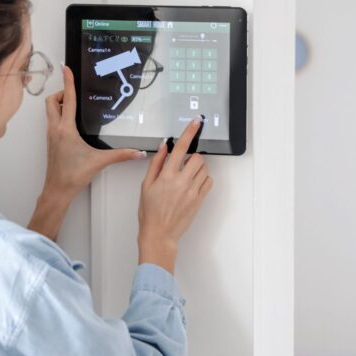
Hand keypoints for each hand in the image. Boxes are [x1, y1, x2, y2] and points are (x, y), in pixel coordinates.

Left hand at [29, 64, 144, 240]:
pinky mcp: (51, 141)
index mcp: (66, 130)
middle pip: (51, 101)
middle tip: (74, 93)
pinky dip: (59, 115)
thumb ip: (121, 155)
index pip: (67, 100)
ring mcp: (51, 135)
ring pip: (50, 111)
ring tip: (75, 107)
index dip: (68, 82)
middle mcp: (55, 129)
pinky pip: (52, 121)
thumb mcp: (99, 162)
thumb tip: (138, 152)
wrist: (58, 190)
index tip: (66, 69)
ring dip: (59, 104)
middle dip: (61, 93)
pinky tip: (72, 123)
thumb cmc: (72, 176)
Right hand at [137, 118, 213, 272]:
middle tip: (184, 165)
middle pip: (197, 157)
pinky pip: (209, 182)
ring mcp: (192, 191)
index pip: (181, 147)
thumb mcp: (146, 185)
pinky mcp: (199, 200)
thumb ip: (156, 163)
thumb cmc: (150, 212)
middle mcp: (181, 181)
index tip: (196, 122)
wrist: (159, 233)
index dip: (190, 132)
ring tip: (186, 178)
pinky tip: (193, 185)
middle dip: (192, 157)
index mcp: (166, 176)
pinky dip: (203, 179)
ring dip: (198, 168)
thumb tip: (164, 146)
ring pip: (204, 169)